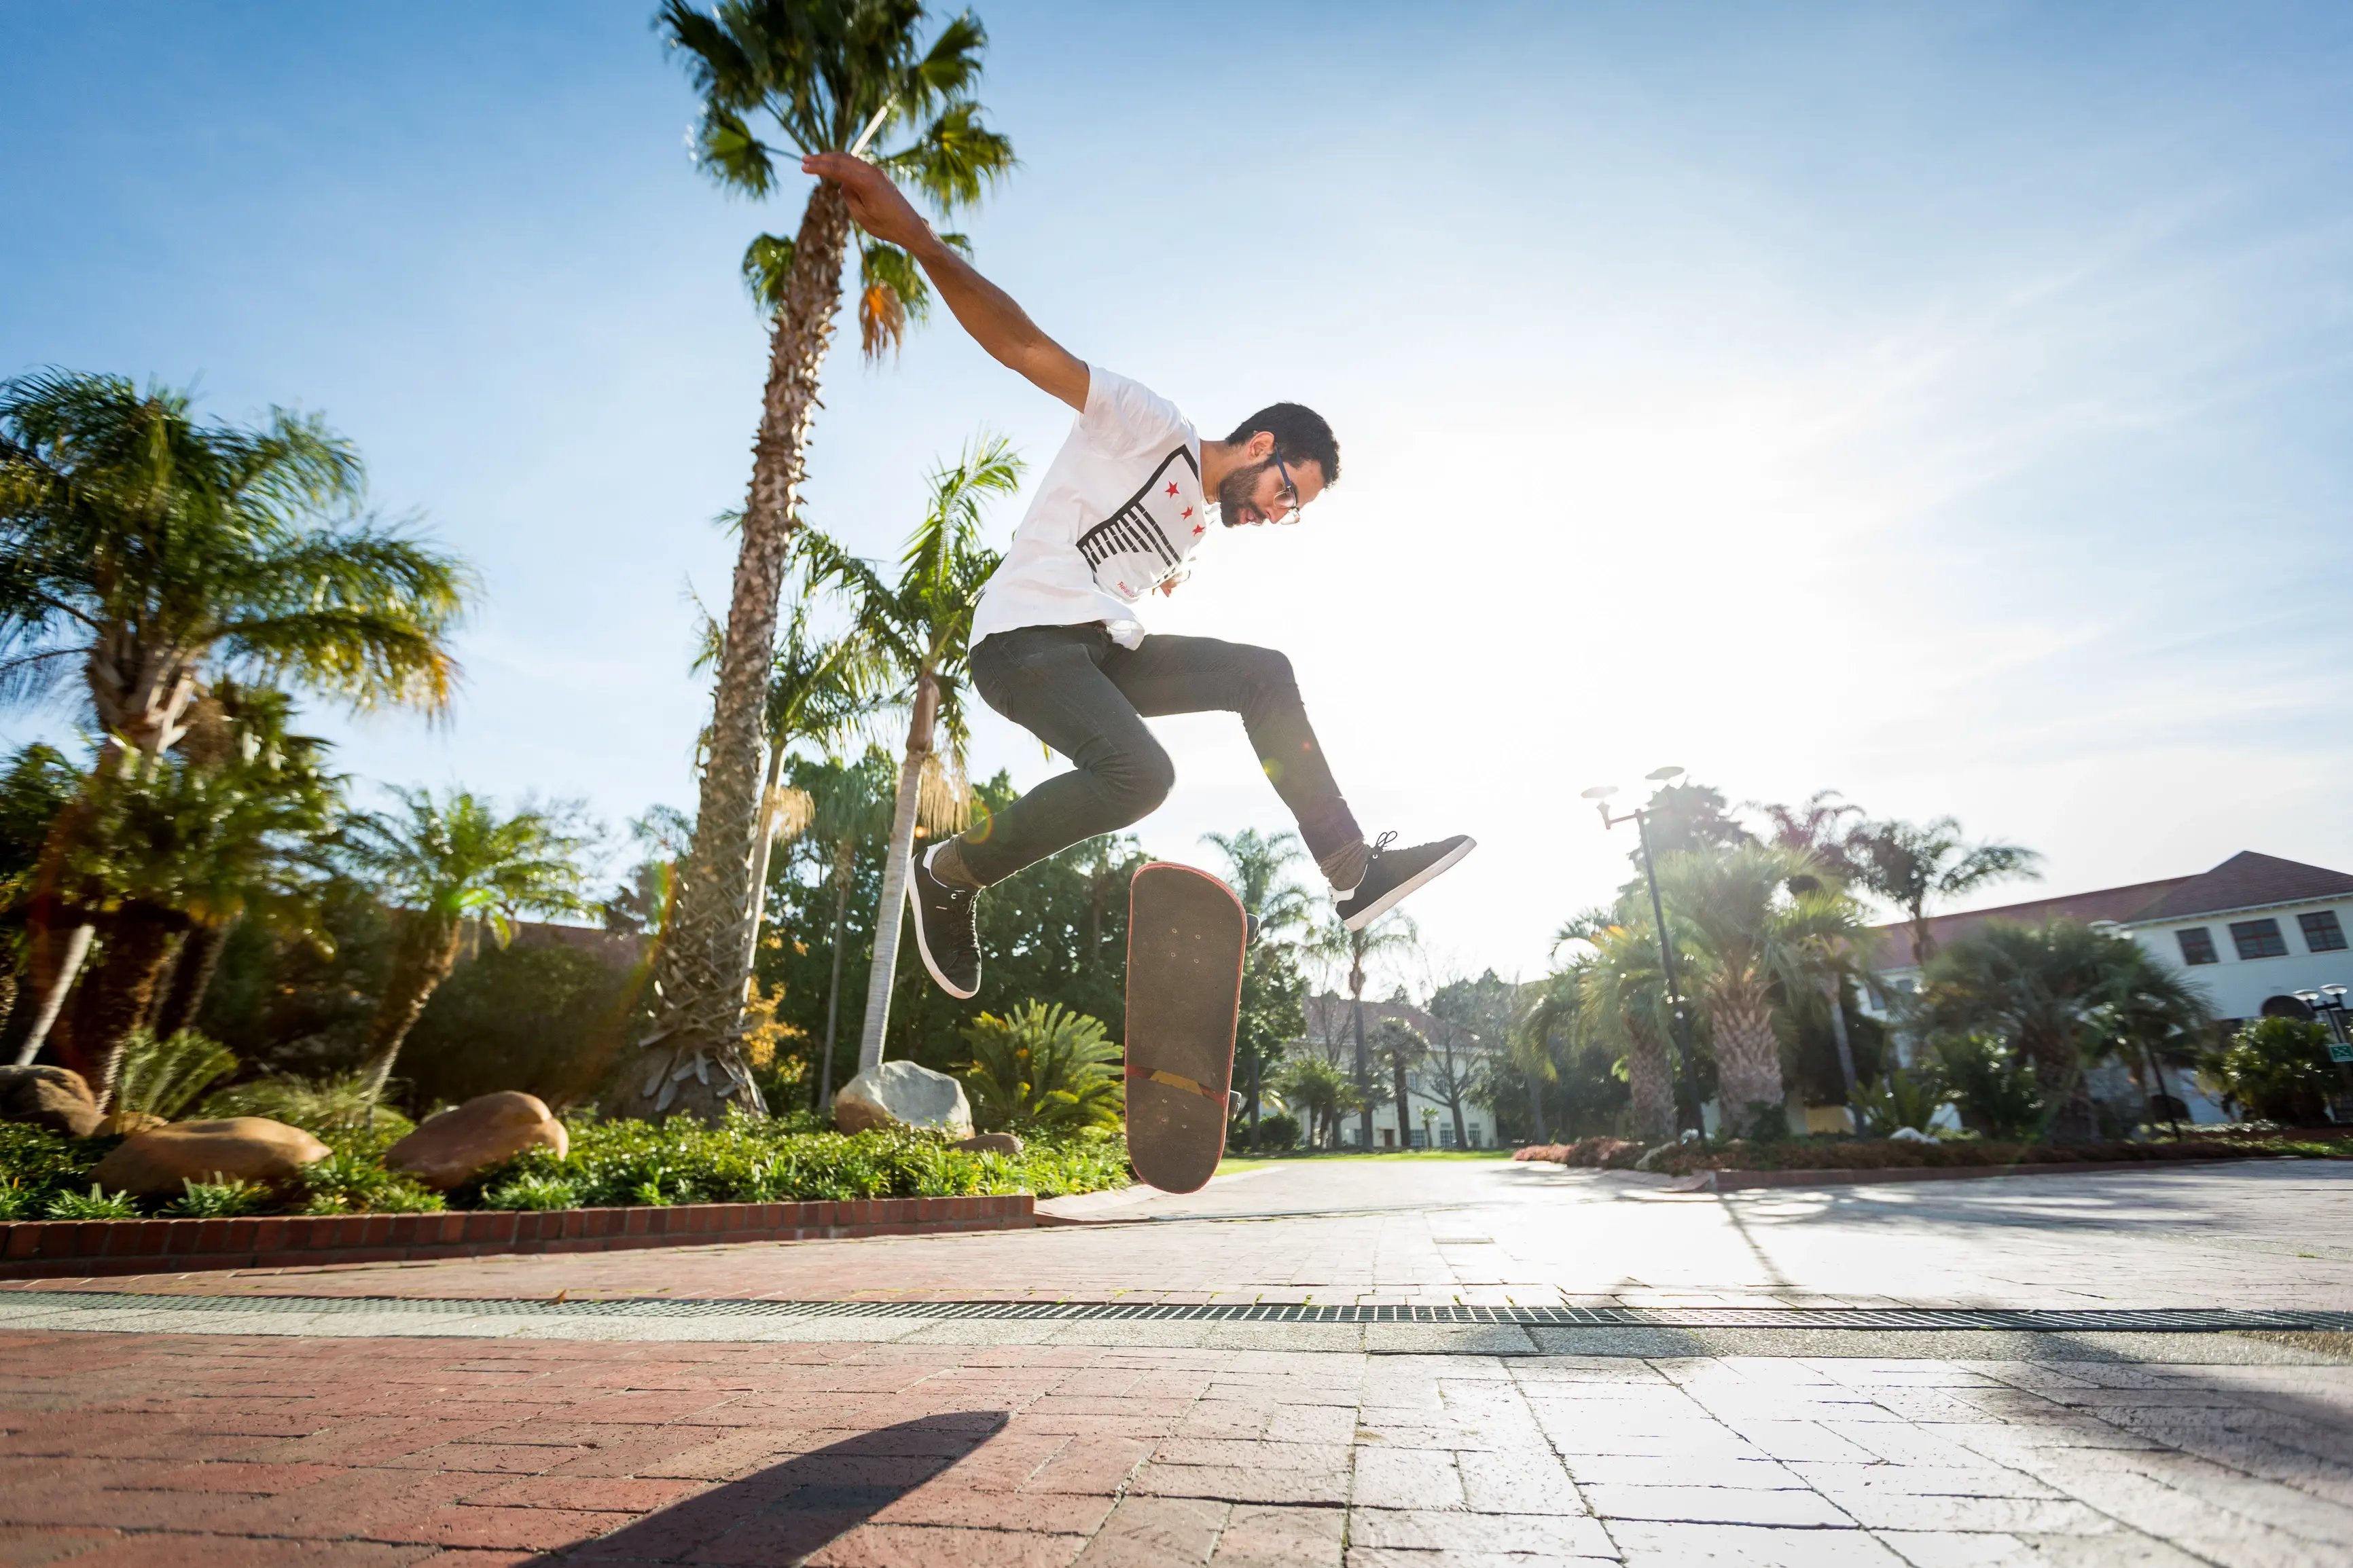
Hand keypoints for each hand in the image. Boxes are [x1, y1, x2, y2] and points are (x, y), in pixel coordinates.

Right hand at [801, 151, 928, 249]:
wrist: (911, 226)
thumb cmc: (887, 226)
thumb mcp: (862, 216)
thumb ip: (849, 197)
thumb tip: (842, 184)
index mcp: (867, 183)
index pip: (837, 169)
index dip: (819, 167)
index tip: (803, 167)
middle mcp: (872, 173)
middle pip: (842, 159)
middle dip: (822, 158)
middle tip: (804, 159)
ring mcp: (876, 172)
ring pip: (849, 160)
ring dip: (832, 159)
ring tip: (815, 161)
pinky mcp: (878, 176)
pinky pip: (857, 166)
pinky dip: (843, 165)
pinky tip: (833, 168)